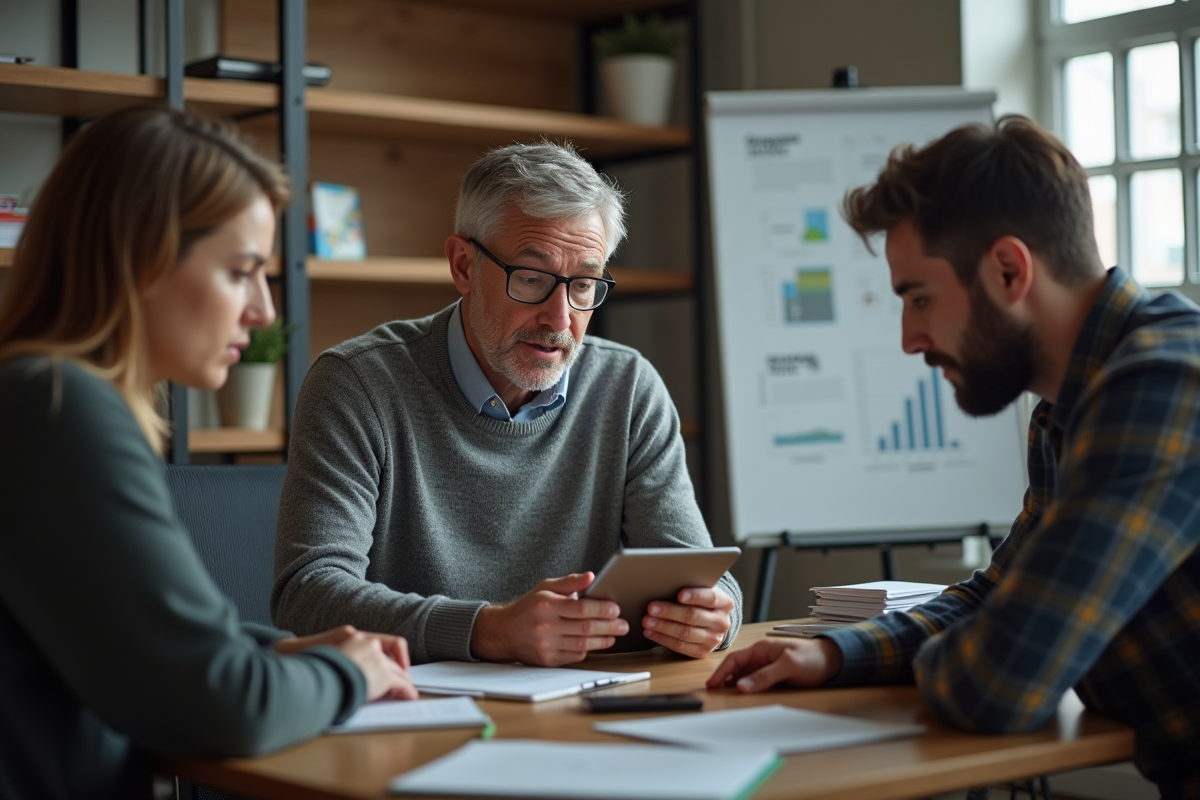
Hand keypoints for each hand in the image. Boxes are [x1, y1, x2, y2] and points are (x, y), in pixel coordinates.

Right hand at [276, 625, 416, 701]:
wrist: (299, 673)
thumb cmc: (295, 665)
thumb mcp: (306, 651)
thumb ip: (323, 653)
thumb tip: (315, 662)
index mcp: (347, 635)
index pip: (373, 641)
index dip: (383, 653)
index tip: (387, 663)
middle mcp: (363, 640)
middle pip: (387, 654)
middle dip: (394, 669)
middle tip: (398, 682)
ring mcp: (373, 656)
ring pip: (395, 668)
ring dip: (401, 681)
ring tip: (405, 692)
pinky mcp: (381, 673)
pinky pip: (400, 681)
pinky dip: (406, 689)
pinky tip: (408, 696)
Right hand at [470, 573, 628, 665]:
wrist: (503, 632)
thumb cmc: (528, 607)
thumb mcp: (545, 587)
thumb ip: (570, 582)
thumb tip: (592, 576)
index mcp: (546, 604)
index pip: (581, 608)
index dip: (602, 609)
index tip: (616, 609)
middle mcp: (545, 626)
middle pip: (586, 628)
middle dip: (610, 627)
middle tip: (624, 625)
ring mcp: (546, 645)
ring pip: (583, 645)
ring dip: (603, 641)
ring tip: (614, 635)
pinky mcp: (547, 660)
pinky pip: (575, 656)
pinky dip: (588, 650)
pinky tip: (596, 643)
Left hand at [642, 587, 735, 657]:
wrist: (711, 620)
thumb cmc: (700, 601)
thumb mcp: (701, 590)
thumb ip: (690, 587)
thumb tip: (664, 584)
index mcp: (725, 602)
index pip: (710, 598)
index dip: (695, 596)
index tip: (679, 595)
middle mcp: (721, 622)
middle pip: (693, 616)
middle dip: (670, 612)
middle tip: (651, 608)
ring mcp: (714, 639)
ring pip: (685, 633)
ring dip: (663, 627)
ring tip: (647, 621)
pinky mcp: (703, 652)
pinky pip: (680, 647)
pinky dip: (663, 639)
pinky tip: (651, 632)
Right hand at [705, 638, 842, 691]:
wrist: (833, 661)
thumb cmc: (813, 657)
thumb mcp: (788, 666)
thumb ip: (765, 676)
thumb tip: (742, 686)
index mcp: (761, 649)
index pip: (735, 659)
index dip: (721, 672)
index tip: (712, 685)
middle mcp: (761, 657)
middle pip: (736, 668)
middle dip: (723, 679)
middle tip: (712, 693)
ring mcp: (767, 666)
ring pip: (744, 676)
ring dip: (733, 684)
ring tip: (723, 695)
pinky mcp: (774, 676)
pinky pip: (755, 682)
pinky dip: (745, 688)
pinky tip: (741, 694)